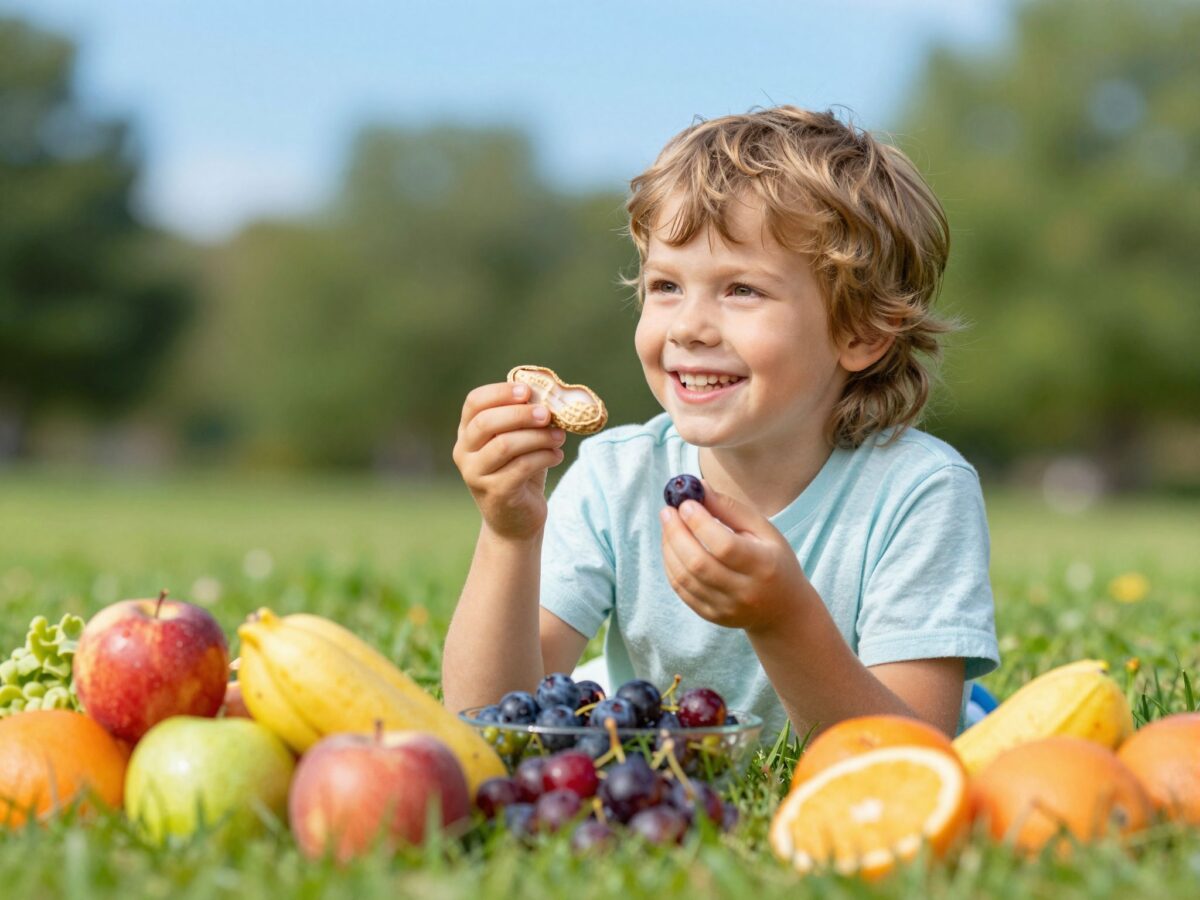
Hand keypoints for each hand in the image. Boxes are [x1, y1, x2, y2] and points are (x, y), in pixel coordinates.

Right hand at [452, 382, 566, 541]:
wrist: (516, 521)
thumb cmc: (519, 472)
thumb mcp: (519, 441)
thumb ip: (526, 418)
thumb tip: (547, 393)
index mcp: (468, 433)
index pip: (474, 403)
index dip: (500, 392)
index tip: (527, 391)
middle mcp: (465, 453)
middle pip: (486, 422)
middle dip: (520, 414)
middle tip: (548, 414)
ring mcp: (476, 475)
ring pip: (505, 445)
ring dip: (538, 437)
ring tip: (559, 437)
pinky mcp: (495, 493)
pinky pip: (521, 467)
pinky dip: (544, 456)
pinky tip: (557, 455)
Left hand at [659, 482, 810, 632]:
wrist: (783, 609)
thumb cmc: (773, 560)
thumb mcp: (763, 530)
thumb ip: (730, 509)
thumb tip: (698, 488)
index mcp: (763, 566)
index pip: (724, 546)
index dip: (700, 523)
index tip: (686, 503)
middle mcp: (744, 591)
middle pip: (699, 563)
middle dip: (677, 533)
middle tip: (667, 511)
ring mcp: (726, 608)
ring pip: (685, 578)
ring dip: (669, 547)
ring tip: (668, 525)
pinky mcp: (711, 616)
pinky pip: (681, 590)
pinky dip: (671, 565)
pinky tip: (671, 547)